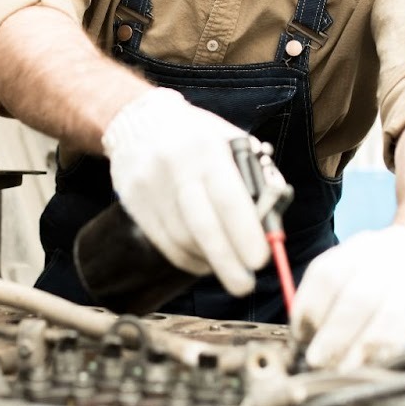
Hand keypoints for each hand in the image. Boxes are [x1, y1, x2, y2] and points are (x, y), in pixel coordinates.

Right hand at [102, 88, 270, 295]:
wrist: (138, 121)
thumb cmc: (198, 137)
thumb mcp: (232, 144)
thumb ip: (256, 180)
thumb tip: (270, 226)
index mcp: (206, 149)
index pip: (228, 199)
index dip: (245, 234)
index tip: (260, 261)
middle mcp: (174, 167)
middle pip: (202, 227)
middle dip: (227, 262)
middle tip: (244, 285)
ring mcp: (149, 186)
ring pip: (183, 239)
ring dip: (209, 261)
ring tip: (227, 268)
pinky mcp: (133, 203)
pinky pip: (164, 243)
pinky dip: (188, 258)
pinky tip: (204, 260)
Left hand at [293, 225, 404, 369]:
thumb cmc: (375, 275)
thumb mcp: (347, 271)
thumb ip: (323, 299)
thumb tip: (301, 338)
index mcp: (357, 250)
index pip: (327, 276)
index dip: (309, 310)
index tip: (300, 337)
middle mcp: (388, 259)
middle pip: (358, 298)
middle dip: (334, 336)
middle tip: (318, 361)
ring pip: (388, 316)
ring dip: (362, 348)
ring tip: (344, 369)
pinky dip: (392, 350)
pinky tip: (377, 362)